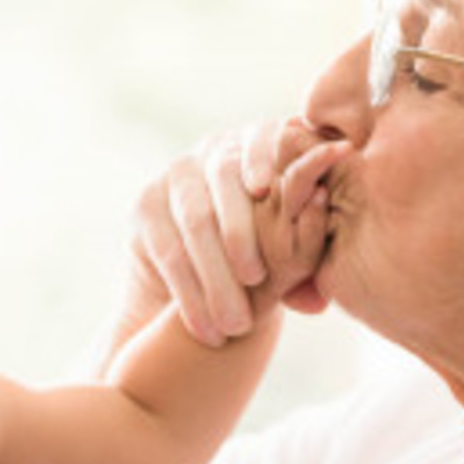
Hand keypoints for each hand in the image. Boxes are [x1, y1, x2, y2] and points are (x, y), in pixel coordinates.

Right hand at [134, 119, 346, 344]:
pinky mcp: (145, 206)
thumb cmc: (270, 257)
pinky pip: (167, 250)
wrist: (210, 277)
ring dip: (215, 275)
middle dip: (241, 232)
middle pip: (224, 180)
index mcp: (260, 145)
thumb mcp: (296, 249)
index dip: (262, 157)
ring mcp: (176, 176)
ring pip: (195, 221)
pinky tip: (204, 327)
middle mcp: (214, 150)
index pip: (260, 136)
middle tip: (256, 281)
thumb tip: (318, 303)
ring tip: (234, 322)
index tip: (266, 189)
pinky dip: (189, 293)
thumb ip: (310, 256)